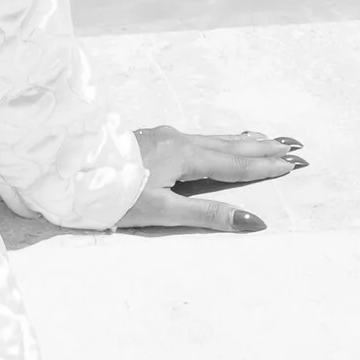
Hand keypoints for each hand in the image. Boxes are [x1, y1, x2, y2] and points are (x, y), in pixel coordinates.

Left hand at [118, 121, 305, 236]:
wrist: (66, 170)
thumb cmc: (110, 196)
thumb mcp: (161, 212)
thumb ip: (208, 215)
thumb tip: (253, 221)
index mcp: (184, 156)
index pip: (234, 164)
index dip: (264, 167)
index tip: (293, 164)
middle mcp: (178, 141)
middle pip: (229, 146)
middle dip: (262, 148)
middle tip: (293, 145)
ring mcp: (163, 138)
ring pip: (213, 139)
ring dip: (243, 141)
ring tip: (266, 139)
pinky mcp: (151, 140)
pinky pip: (197, 138)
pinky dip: (218, 139)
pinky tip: (216, 141)